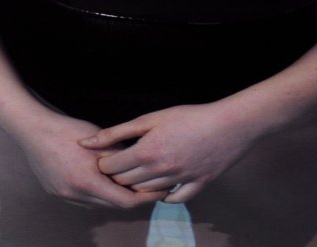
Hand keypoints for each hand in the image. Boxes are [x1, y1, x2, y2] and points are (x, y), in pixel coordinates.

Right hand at [10, 103, 166, 208]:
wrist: (34, 131)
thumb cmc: (68, 131)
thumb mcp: (100, 139)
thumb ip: (119, 155)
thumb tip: (138, 163)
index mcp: (89, 182)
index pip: (124, 201)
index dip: (144, 198)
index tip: (158, 191)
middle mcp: (77, 194)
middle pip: (112, 205)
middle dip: (131, 198)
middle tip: (148, 188)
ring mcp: (65, 196)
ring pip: (97, 204)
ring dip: (112, 197)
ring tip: (127, 184)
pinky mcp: (57, 192)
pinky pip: (83, 200)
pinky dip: (96, 194)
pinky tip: (102, 181)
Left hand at [78, 102, 256, 202]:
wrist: (228, 125)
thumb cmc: (189, 116)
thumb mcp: (151, 118)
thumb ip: (118, 131)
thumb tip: (88, 142)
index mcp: (146, 152)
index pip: (112, 168)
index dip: (105, 162)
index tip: (107, 155)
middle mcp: (160, 172)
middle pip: (126, 182)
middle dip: (118, 174)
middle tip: (121, 162)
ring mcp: (177, 182)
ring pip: (146, 192)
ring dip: (138, 183)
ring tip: (139, 169)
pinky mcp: (195, 187)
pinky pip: (173, 199)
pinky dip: (164, 194)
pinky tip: (163, 183)